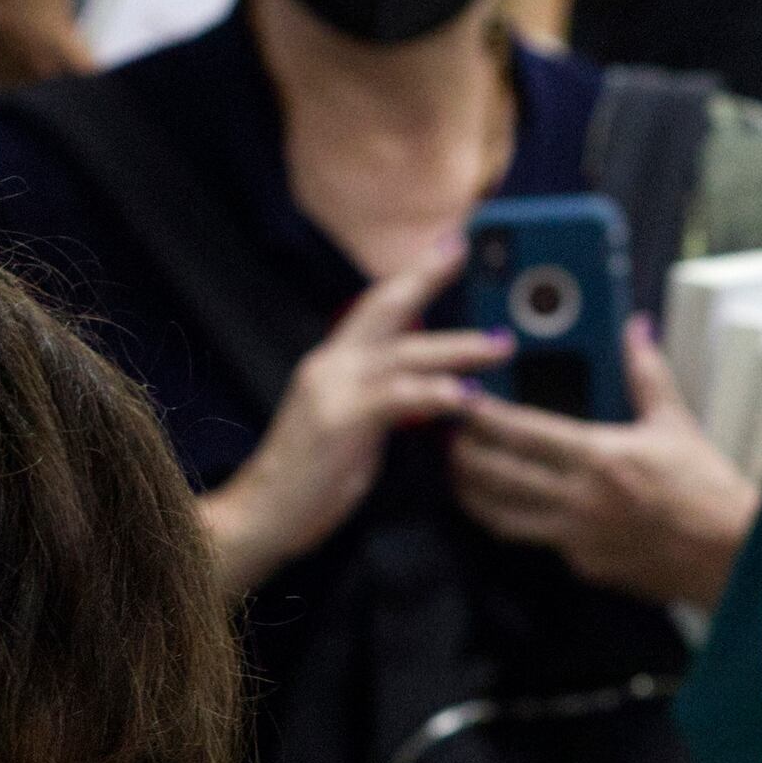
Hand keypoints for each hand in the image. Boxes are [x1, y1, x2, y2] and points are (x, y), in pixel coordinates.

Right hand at [208, 254, 503, 587]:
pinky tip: (466, 398)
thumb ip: (381, 401)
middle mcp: (330, 364)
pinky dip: (435, 394)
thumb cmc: (308, 481)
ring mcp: (333, 390)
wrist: (259, 516)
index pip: (377, 306)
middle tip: (469, 251)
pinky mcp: (340, 421)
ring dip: (458, 347)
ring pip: (404, 352)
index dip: (414, 275)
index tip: (451, 246)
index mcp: (332, 363)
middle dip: (429, 276)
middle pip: (386, 306)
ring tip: (502, 345)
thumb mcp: (349, 427)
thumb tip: (425, 390)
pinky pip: (396, 398)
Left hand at [448, 321, 757, 603]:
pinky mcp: (583, 566)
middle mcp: (580, 500)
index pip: (522, 432)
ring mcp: (577, 538)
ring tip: (460, 474)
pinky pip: (536, 541)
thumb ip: (646, 374)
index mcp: (600, 457)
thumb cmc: (708, 491)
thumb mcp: (676, 424)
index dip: (482, 417)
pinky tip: (507, 507)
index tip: (460, 402)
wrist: (732, 555)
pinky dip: (515, 522)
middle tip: (447, 437)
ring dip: (473, 494)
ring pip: (501, 517)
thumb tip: (636, 329)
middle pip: (496, 476)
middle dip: (463, 455)